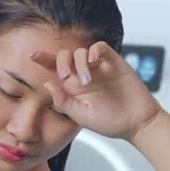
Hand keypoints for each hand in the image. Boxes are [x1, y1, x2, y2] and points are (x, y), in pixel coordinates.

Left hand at [30, 42, 161, 141]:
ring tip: (87, 81)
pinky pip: (101, 48)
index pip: (55, 70)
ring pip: (81, 52)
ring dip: (79, 63)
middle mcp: (84, 75)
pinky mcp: (114, 63)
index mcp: (73, 88)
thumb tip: (47, 84)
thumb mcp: (81, 117)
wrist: (137, 123)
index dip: (44, 60)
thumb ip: (63, 102)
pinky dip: (94, 50)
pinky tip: (93, 61)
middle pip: (66, 56)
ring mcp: (99, 68)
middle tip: (65, 76)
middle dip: (60, 61)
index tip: (33, 55)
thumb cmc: (110, 122)